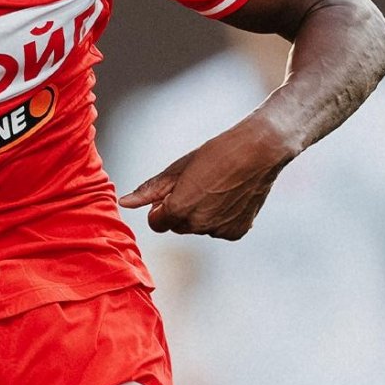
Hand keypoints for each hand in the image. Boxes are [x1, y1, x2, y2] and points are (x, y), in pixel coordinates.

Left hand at [119, 119, 293, 239]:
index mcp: (179, 210)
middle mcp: (198, 226)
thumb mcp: (178, 168)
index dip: (161, 206)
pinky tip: (231, 197)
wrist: (260, 151)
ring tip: (217, 187)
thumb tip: (124, 203)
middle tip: (198, 183)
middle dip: (180, 209)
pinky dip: (221, 218)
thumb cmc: (215, 154)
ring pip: (198, 228)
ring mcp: (219, 231)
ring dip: (201, 213)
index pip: (156, 223)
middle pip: (177, 225)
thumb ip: (150, 190)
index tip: (173, 190)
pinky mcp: (237, 233)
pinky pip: (219, 230)